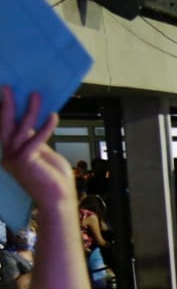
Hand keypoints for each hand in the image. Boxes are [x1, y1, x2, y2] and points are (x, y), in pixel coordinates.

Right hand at [0, 89, 70, 207]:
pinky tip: (53, 115)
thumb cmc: (54, 180)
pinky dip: (46, 126)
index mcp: (11, 155)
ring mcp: (14, 159)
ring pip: (20, 129)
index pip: (5, 129)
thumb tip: (32, 124)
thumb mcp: (43, 155)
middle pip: (4, 126)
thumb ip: (35, 140)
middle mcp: (8, 156)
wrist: (58, 201)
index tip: (6, 95)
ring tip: (35, 95)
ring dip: (29, 111)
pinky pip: (36, 139)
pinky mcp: (26, 161)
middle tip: (7, 87)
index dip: (4, 112)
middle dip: (6, 105)